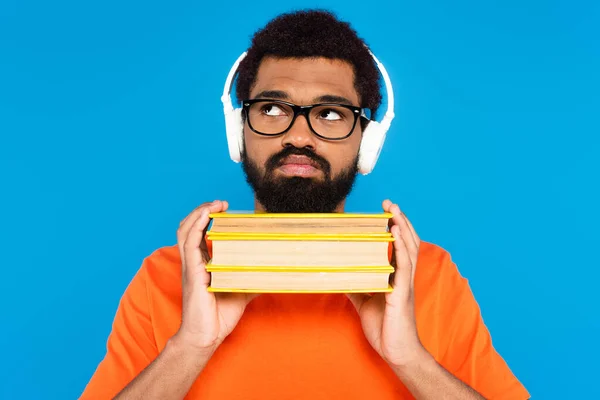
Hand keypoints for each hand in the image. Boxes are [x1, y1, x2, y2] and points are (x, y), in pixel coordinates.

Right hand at [173, 200, 257, 355]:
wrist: (205, 337)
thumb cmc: (218, 317)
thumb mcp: (241, 292)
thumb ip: (251, 280)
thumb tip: (271, 273)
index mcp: (202, 264)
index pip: (200, 234)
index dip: (208, 218)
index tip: (224, 208)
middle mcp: (193, 262)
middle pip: (189, 227)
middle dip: (203, 210)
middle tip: (221, 203)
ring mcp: (191, 266)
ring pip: (185, 230)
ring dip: (199, 213)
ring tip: (214, 204)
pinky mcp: (192, 272)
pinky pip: (189, 243)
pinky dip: (196, 225)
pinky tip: (205, 216)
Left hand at [346, 199, 427, 367]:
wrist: (397, 352)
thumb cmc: (385, 328)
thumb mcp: (365, 303)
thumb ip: (357, 288)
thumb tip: (341, 277)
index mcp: (397, 278)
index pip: (399, 246)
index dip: (396, 228)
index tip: (387, 212)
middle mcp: (404, 277)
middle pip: (407, 242)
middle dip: (400, 221)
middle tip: (389, 203)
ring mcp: (405, 284)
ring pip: (408, 249)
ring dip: (402, 227)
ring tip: (394, 211)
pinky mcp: (402, 293)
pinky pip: (404, 266)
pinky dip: (401, 247)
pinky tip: (396, 234)